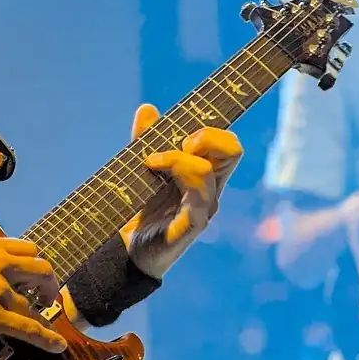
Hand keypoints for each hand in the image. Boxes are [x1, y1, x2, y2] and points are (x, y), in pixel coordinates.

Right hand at [0, 235, 66, 351]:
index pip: (28, 249)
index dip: (35, 263)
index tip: (34, 274)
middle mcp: (1, 266)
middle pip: (41, 270)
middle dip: (48, 283)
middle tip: (46, 295)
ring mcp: (0, 292)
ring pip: (35, 302)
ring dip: (44, 311)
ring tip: (47, 319)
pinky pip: (28, 328)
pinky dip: (46, 337)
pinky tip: (57, 345)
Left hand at [123, 103, 242, 278]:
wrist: (125, 250)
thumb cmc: (140, 210)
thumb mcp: (141, 168)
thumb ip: (146, 140)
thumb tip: (148, 109)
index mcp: (205, 174)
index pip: (227, 144)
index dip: (211, 128)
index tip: (181, 131)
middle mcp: (210, 189)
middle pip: (233, 150)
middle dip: (206, 136)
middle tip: (179, 144)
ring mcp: (203, 208)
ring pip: (208, 170)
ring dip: (177, 157)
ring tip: (152, 161)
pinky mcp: (191, 225)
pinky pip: (197, 197)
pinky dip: (176, 175)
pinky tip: (152, 172)